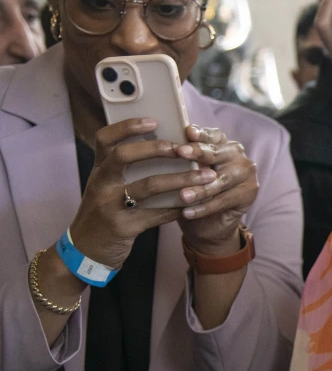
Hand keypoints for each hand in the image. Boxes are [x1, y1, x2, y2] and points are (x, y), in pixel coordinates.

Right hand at [68, 118, 222, 267]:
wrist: (85, 250)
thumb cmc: (104, 211)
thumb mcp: (107, 186)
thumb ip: (125, 169)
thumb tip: (166, 146)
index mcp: (98, 170)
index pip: (105, 138)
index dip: (128, 126)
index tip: (153, 121)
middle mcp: (101, 184)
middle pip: (125, 156)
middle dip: (157, 149)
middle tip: (184, 148)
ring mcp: (109, 206)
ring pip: (147, 186)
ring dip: (181, 179)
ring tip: (206, 176)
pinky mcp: (123, 228)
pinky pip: (157, 215)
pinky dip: (178, 207)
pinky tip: (196, 203)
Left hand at [175, 125, 258, 254]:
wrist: (207, 224)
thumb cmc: (192, 191)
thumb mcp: (187, 172)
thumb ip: (184, 158)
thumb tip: (162, 144)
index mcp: (223, 144)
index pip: (212, 135)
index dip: (201, 133)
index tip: (187, 131)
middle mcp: (238, 155)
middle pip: (216, 154)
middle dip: (198, 152)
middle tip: (180, 152)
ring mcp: (247, 174)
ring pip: (220, 180)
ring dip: (200, 189)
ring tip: (182, 196)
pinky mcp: (249, 193)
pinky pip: (224, 201)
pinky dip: (204, 208)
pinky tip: (187, 213)